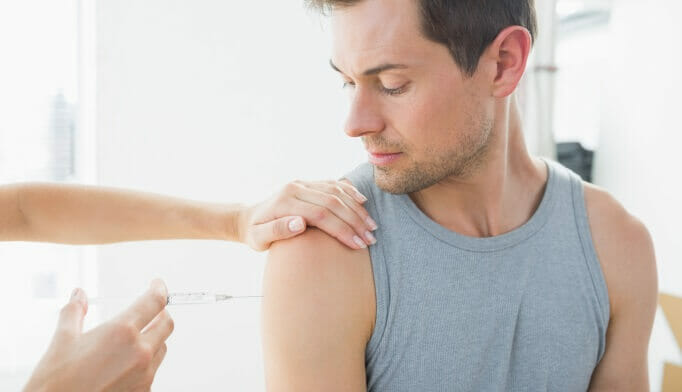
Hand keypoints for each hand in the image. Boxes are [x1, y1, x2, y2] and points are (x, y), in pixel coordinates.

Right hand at [24, 280, 173, 391]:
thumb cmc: (56, 383)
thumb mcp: (62, 340)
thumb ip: (74, 312)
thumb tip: (78, 295)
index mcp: (122, 332)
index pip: (154, 302)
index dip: (159, 289)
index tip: (158, 285)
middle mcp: (139, 352)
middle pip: (166, 324)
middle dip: (161, 314)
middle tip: (152, 311)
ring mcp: (144, 374)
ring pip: (161, 348)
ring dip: (154, 339)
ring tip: (135, 339)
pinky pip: (153, 371)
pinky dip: (145, 364)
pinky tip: (127, 365)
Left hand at [239, 180, 377, 250]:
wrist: (248, 218)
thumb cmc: (255, 233)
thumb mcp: (258, 238)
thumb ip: (277, 231)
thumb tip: (300, 223)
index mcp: (285, 201)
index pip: (321, 214)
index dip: (342, 229)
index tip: (358, 244)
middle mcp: (296, 187)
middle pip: (333, 202)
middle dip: (354, 221)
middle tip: (371, 239)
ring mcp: (303, 183)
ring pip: (336, 191)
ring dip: (356, 209)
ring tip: (371, 226)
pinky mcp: (308, 184)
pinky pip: (333, 184)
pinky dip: (349, 191)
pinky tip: (363, 202)